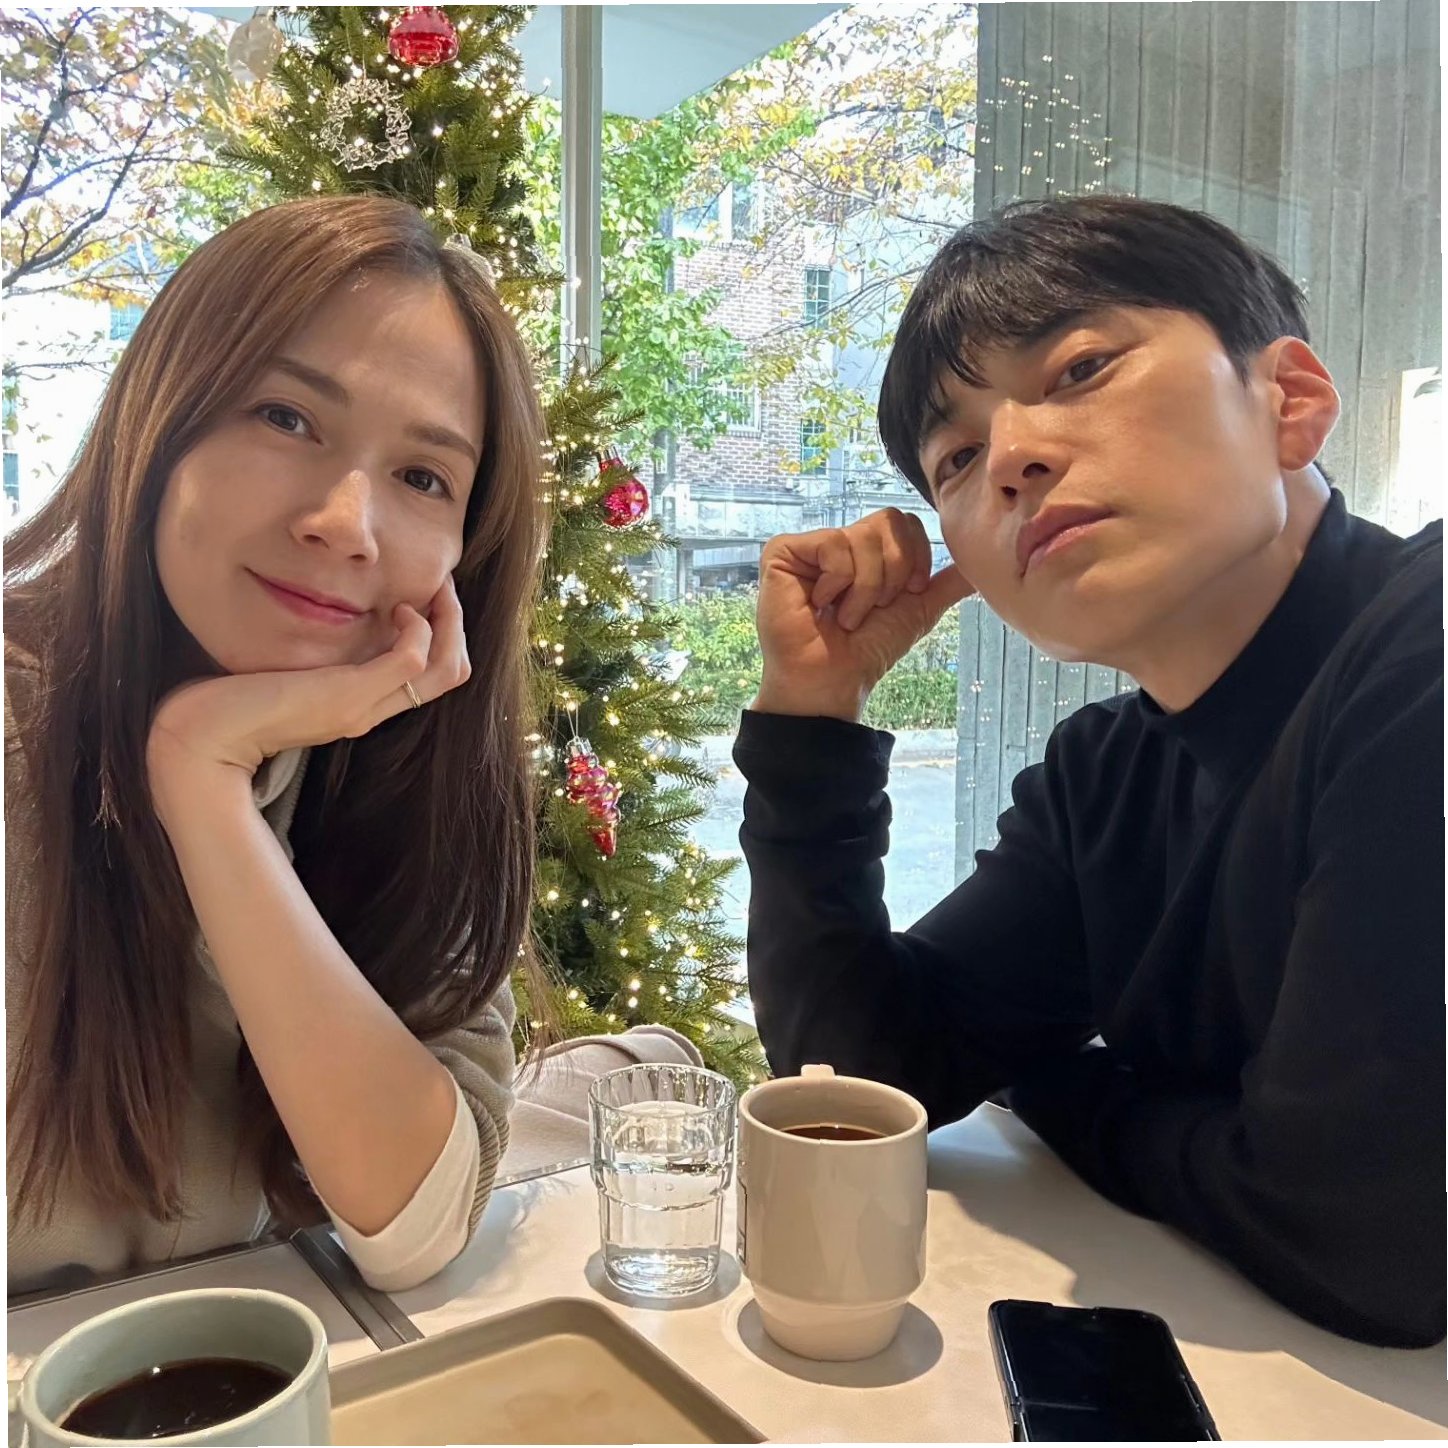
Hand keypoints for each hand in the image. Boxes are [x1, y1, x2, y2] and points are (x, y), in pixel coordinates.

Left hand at [147, 575, 469, 801]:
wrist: (198, 742)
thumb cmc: (221, 706)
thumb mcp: (275, 675)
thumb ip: (299, 658)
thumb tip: (298, 623)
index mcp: (356, 706)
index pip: (431, 676)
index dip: (441, 633)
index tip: (422, 596)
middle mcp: (370, 710)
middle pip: (452, 672)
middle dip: (456, 623)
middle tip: (442, 587)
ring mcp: (363, 706)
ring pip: (445, 667)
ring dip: (449, 621)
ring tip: (431, 593)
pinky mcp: (349, 696)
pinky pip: (412, 659)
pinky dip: (418, 628)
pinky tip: (395, 608)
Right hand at [753, 509, 974, 721]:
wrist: (834, 680)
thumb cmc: (868, 650)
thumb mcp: (917, 611)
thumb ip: (946, 585)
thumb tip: (981, 567)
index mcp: (866, 550)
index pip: (905, 522)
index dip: (914, 559)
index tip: (901, 597)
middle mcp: (837, 541)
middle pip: (889, 521)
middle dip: (892, 574)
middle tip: (872, 608)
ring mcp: (808, 546)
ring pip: (863, 537)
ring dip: (865, 589)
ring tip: (846, 615)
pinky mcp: (782, 552)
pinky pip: (833, 545)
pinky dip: (838, 584)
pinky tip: (819, 607)